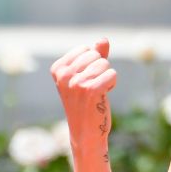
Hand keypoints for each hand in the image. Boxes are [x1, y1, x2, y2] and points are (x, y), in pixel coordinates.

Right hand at [50, 38, 116, 159]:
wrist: (86, 131)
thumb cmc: (86, 102)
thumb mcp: (85, 76)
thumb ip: (94, 56)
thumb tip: (103, 39)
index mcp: (58, 68)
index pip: (86, 49)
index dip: (92, 64)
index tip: (84, 81)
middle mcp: (64, 75)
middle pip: (96, 55)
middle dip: (100, 70)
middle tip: (92, 88)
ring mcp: (77, 82)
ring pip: (105, 64)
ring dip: (106, 78)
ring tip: (96, 93)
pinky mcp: (91, 90)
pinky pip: (112, 74)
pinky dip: (112, 83)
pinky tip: (103, 96)